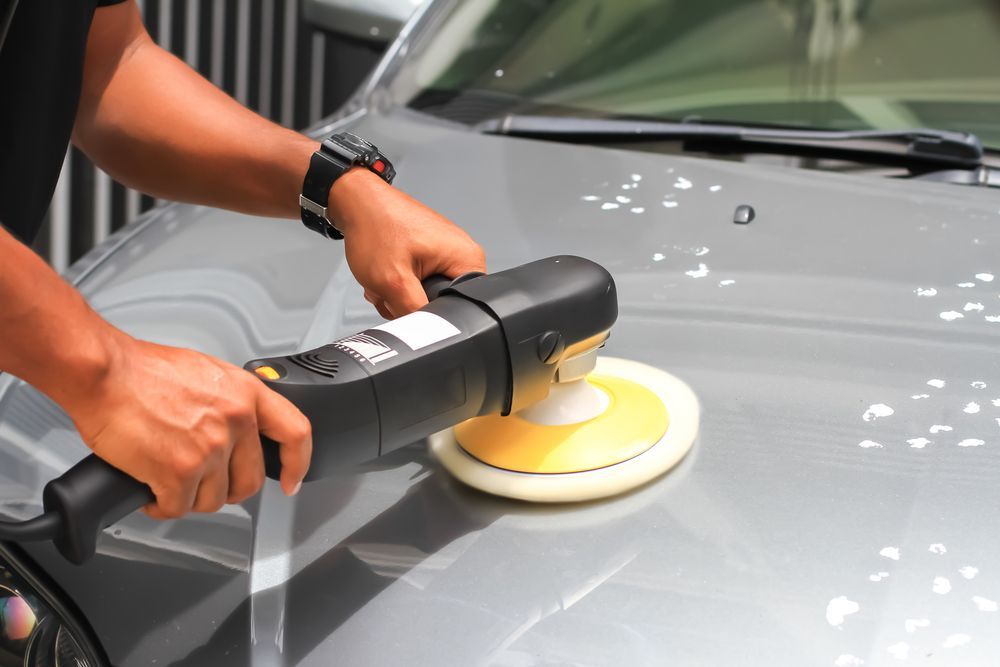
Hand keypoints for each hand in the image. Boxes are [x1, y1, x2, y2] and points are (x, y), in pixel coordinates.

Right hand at [62, 332, 311, 518]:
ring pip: (213, 499)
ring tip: (169, 479)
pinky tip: (152, 492)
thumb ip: (231, 402)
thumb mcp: (207, 374)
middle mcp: (235, 421)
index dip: (297, 464)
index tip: (291, 480)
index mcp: (246, 394)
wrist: (105, 374)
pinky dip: (162, 506)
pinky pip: (178, 508)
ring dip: (190, 497)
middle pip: (250, 480)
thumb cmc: (143, 371)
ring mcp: (209, 448)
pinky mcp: (179, 471)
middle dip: (226, 490)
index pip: (296, 434)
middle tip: (204, 484)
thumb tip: (239, 428)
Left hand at [328, 168, 486, 318]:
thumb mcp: (393, 280)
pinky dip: (398, 282)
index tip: (409, 303)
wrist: (357, 202)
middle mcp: (461, 254)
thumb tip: (426, 334)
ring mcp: (445, 252)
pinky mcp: (430, 252)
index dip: (433, 315)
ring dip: (399, 294)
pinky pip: (417, 282)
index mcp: (466, 258)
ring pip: (424, 295)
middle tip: (391, 287)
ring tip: (385, 275)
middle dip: (409, 303)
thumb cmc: (375, 227)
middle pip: (441, 303)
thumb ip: (413, 313)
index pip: (462, 308)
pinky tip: (386, 271)